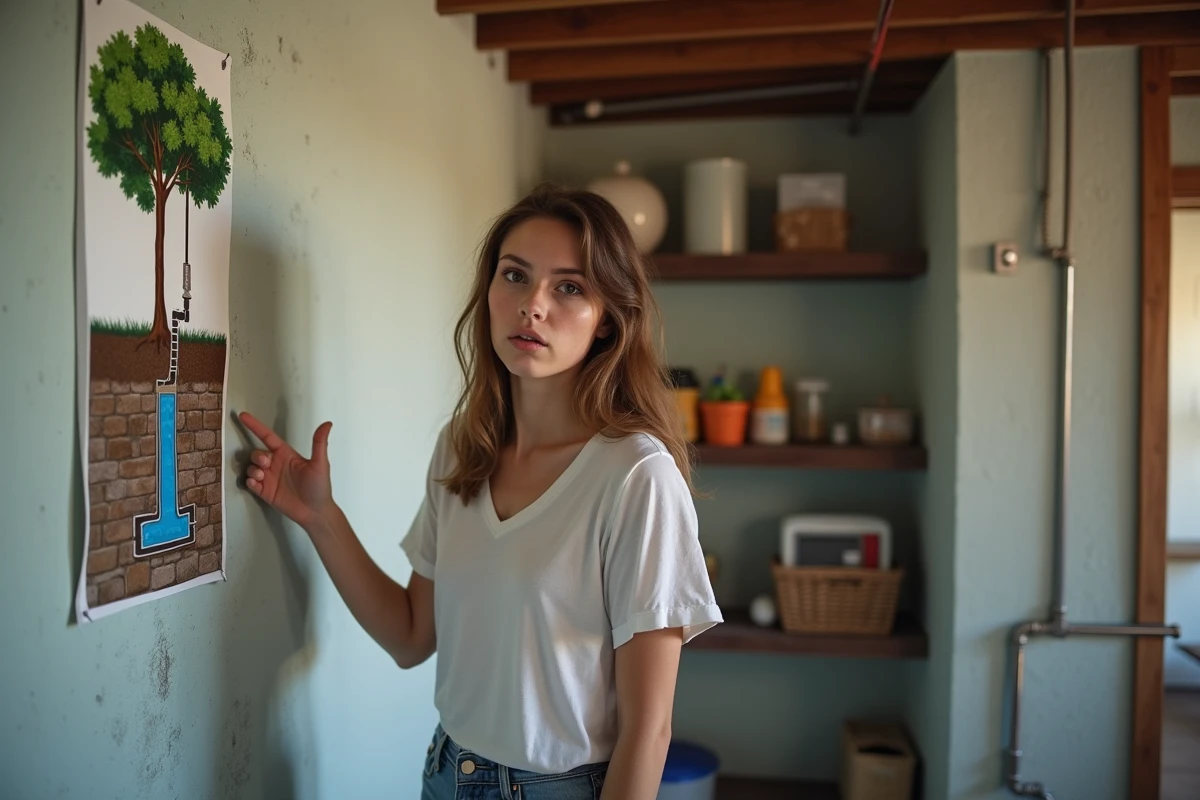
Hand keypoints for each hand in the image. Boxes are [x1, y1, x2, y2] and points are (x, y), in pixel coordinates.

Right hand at [238, 411, 334, 530]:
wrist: (315, 512)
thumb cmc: (319, 487)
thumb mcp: (320, 463)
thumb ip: (319, 443)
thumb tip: (327, 424)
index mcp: (286, 454)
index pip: (267, 436)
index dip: (255, 426)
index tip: (243, 416)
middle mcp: (276, 464)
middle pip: (257, 453)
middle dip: (257, 455)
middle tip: (266, 463)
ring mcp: (270, 478)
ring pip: (252, 467)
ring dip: (253, 470)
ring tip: (263, 477)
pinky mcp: (265, 492)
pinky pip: (250, 483)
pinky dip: (250, 481)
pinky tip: (258, 484)